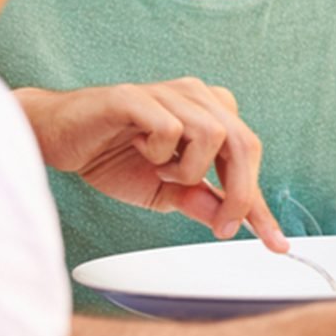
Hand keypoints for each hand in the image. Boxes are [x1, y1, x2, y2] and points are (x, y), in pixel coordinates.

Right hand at [17, 80, 287, 250]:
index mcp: (213, 113)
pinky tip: (139, 149)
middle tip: (223, 226)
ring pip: (213, 135)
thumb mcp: (165, 191)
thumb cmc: (113, 157)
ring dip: (190, 169)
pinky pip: (170, 129)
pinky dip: (159, 152)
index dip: (260, 204)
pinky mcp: (138, 96)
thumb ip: (200, 200)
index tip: (277, 243)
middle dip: (240, 194)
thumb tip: (231, 220)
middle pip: (244, 143)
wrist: (58, 139)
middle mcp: (199, 96)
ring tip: (161, 170)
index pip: (249, 158)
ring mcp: (170, 92)